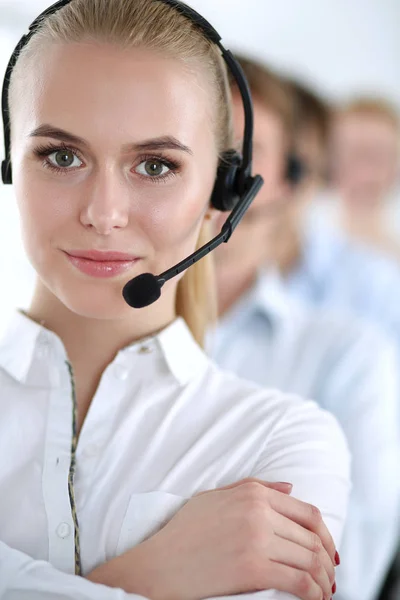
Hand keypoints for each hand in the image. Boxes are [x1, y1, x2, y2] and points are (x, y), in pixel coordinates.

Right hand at [87, 479, 337, 599]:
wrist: (160, 563)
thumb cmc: (184, 531)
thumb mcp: (216, 497)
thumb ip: (256, 488)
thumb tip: (291, 488)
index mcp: (253, 493)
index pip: (307, 512)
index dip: (326, 534)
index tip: (328, 551)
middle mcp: (259, 511)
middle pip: (312, 537)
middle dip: (327, 560)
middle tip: (329, 577)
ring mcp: (258, 539)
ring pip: (310, 559)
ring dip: (323, 579)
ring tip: (323, 591)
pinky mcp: (254, 568)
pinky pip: (299, 581)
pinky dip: (313, 593)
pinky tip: (314, 599)